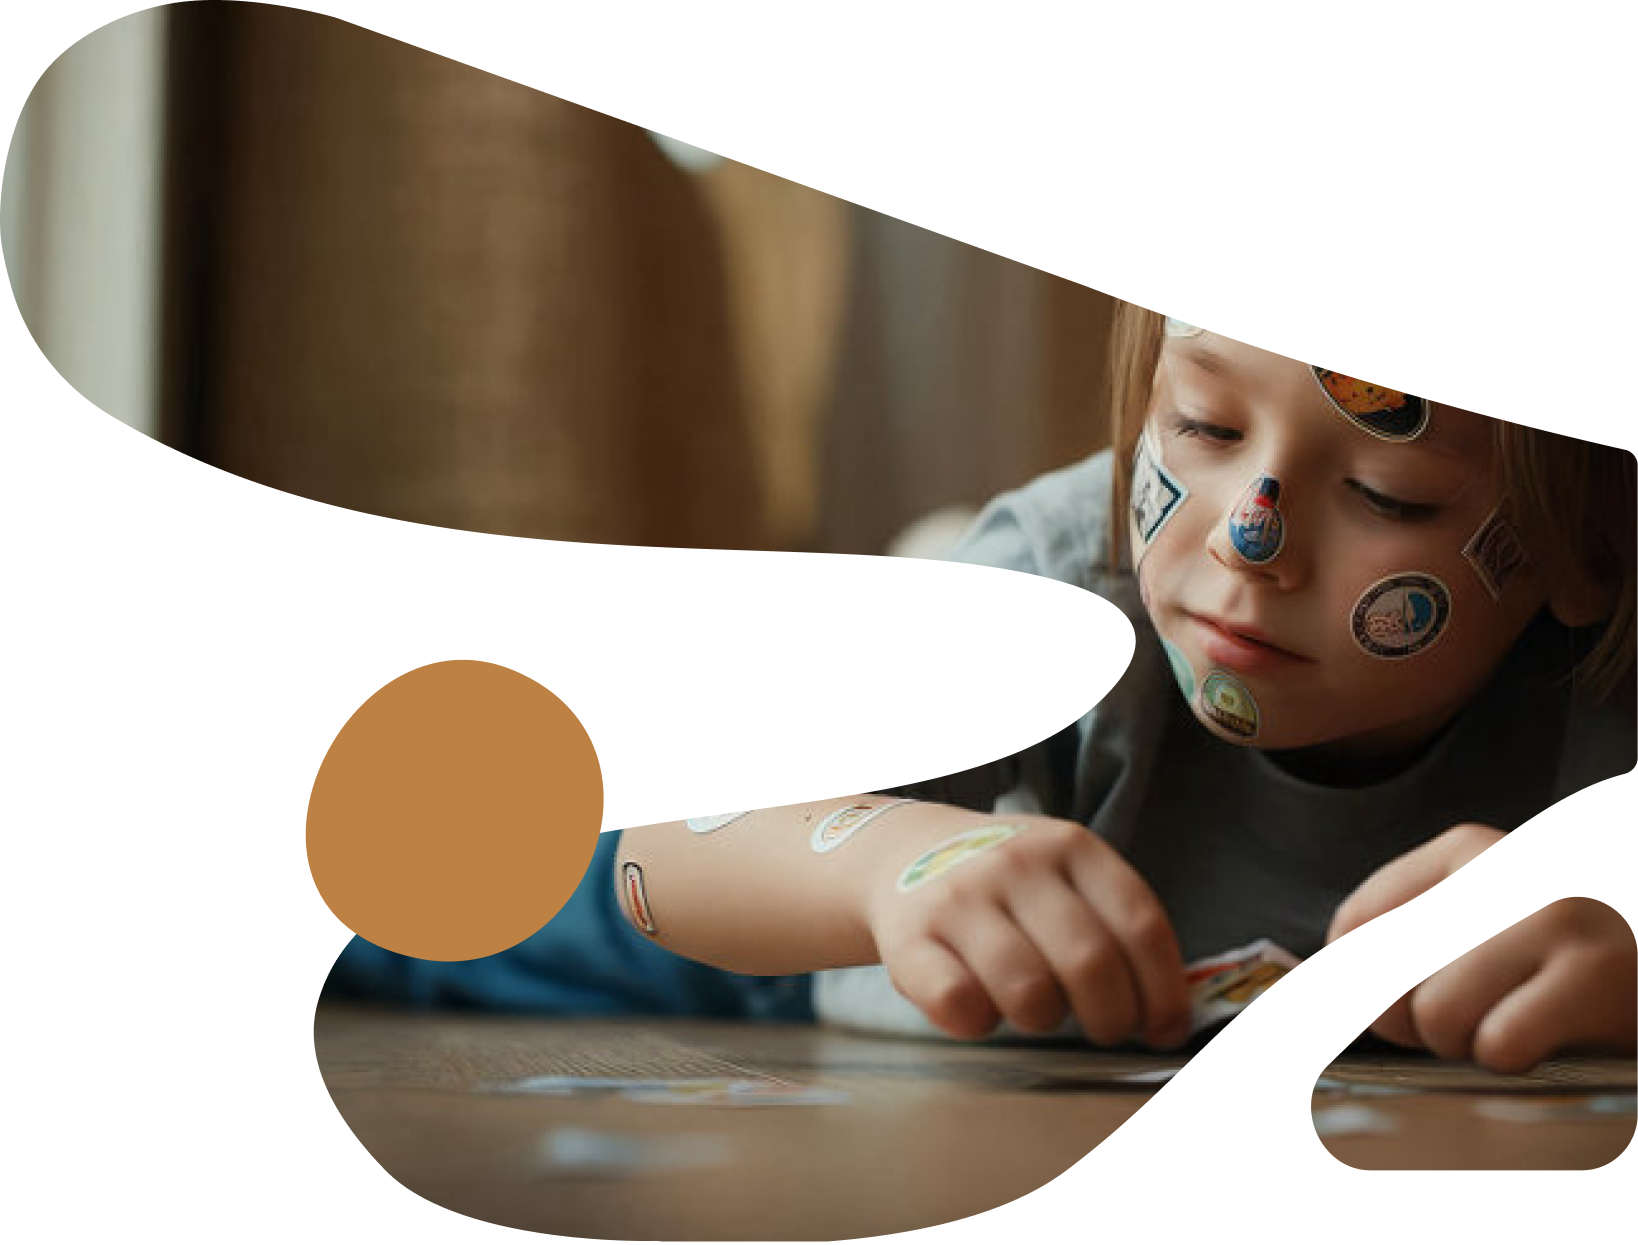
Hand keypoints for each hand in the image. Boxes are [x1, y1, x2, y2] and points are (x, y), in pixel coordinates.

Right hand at [863, 814, 1192, 1048]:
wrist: (904, 851)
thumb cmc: (1005, 883)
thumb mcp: (1065, 876)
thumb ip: (1113, 927)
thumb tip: (1166, 1011)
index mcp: (1072, 847)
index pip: (1140, 925)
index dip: (1163, 991)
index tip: (1164, 1028)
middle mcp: (1017, 863)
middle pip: (1089, 963)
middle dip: (1110, 1017)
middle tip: (1104, 1029)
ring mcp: (960, 897)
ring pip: (1028, 992)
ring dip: (1042, 1020)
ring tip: (1034, 1008)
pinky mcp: (910, 937)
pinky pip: (960, 1005)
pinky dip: (979, 1024)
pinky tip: (981, 1007)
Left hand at [1325, 822, 1637, 1073]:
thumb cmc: (1563, 947)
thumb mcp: (1483, 912)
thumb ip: (1406, 929)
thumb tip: (1335, 990)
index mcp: (1466, 848)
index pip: (1358, 920)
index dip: (1359, 981)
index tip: (1389, 1000)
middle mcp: (1505, 870)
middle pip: (1388, 972)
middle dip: (1411, 1020)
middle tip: (1462, 1017)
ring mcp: (1550, 920)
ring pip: (1437, 1014)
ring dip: (1466, 1042)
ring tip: (1508, 1023)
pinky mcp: (1592, 979)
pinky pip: (1499, 1045)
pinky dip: (1511, 1057)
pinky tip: (1543, 1038)